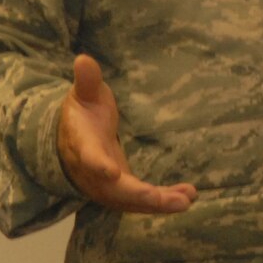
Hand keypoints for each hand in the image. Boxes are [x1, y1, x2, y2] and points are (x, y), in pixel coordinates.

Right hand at [57, 55, 197, 214]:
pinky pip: (143, 201)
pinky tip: (188, 196)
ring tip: (185, 200)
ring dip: (158, 203)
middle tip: (159, 198)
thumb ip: (87, 81)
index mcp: (82, 145)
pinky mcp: (124, 192)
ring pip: (131, 201)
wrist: (74, 140)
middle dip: (137, 194)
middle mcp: (94, 173)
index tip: (111, 172)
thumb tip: (83, 59)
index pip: (89, 157)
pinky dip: (164, 201)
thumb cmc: (83, 112)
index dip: (99, 166)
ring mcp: (109, 187)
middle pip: (113, 190)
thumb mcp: (84, 94)